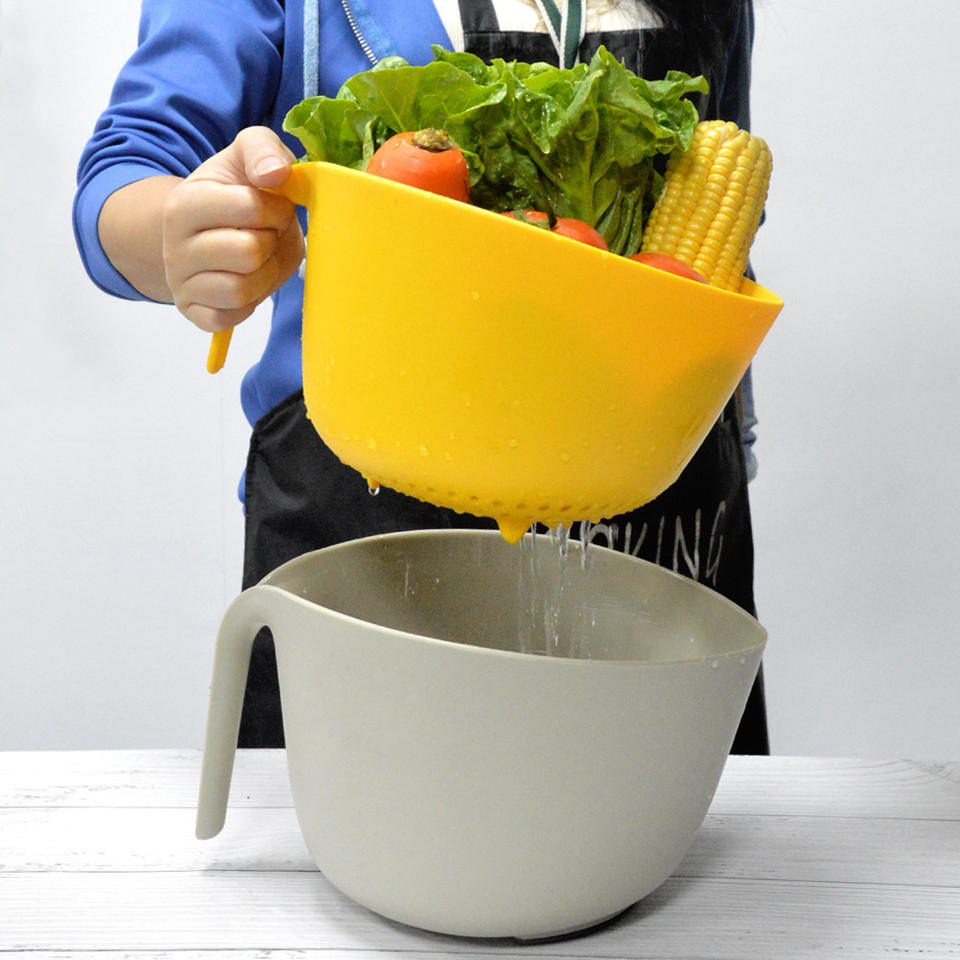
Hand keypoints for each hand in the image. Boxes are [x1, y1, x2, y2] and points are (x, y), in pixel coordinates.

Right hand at [162, 127, 304, 331]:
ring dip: (266, 276)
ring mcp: (181, 283)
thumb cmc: (235, 192)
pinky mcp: (193, 312)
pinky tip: (249, 283)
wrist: (209, 228)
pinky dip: (249, 305)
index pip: (251, 208)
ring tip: (262, 259)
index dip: (277, 210)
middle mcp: (174, 245)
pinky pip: (228, 318)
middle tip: (268, 235)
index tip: (274, 208)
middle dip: (272, 244)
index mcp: (185, 203)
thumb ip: (264, 150)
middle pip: (249, 252)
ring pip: (240, 290)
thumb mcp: (245, 156)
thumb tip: (276, 174)